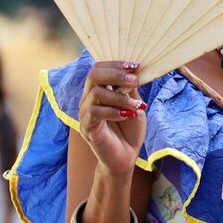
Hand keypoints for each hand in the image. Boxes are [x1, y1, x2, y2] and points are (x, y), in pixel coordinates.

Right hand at [77, 59, 147, 177]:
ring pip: (96, 93)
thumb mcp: (134, 107)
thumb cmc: (129, 132)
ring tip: (137, 107)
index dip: (115, 64)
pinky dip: (113, 111)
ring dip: (120, 98)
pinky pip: (96, 112)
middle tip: (134, 80)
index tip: (135, 66)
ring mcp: (85, 113)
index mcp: (99, 91)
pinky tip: (127, 116)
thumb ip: (131, 91)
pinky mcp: (86, 127)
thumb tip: (134, 72)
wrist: (125, 158)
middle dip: (116, 74)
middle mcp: (88, 99)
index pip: (99, 69)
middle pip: (93, 75)